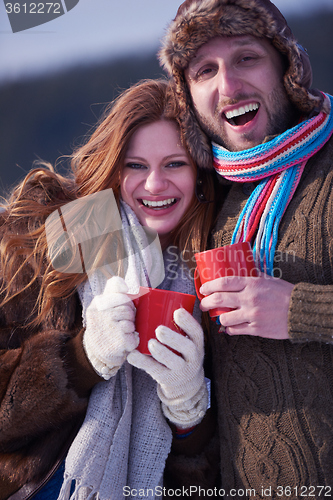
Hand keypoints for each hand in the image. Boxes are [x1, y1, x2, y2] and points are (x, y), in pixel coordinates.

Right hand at [83, 276, 138, 378]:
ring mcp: (111, 327)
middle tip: (121, 326)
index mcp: (98, 304)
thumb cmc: (102, 327)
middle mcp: (102, 314)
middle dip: (129, 318)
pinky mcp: (120, 341)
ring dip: (130, 330)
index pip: (120, 296)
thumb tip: (124, 284)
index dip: (127, 303)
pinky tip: (123, 344)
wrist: (93, 354)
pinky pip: (135, 337)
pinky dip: (132, 342)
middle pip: (128, 309)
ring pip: (132, 323)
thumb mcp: (101, 307)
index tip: (125, 309)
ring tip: (120, 335)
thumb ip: (112, 292)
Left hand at [127, 308, 207, 428]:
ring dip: (161, 352)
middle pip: (187, 348)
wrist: (185, 384)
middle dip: (174, 338)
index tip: (177, 312)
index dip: (188, 322)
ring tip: (150, 343)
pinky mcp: (168, 379)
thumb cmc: (180, 352)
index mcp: (197, 343)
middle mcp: (193, 357)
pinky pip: (156, 371)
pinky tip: (132, 356)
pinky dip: (143, 363)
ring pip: (173, 362)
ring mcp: (181, 370)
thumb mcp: (185, 341)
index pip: (196, 332)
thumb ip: (175, 325)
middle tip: (159, 330)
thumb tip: (146, 296)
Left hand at [199, 274, 294, 339]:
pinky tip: (229, 327)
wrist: (301, 311)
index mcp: (252, 283)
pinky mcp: (256, 328)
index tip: (203, 289)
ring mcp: (252, 315)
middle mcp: (249, 299)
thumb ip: (254, 275)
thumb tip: (244, 265)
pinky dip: (229, 329)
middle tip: (203, 305)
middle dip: (206, 303)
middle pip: (219, 300)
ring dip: (218, 318)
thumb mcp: (269, 279)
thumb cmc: (285, 293)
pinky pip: (236, 330)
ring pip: (224, 318)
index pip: (224, 282)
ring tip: (218, 317)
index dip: (209, 286)